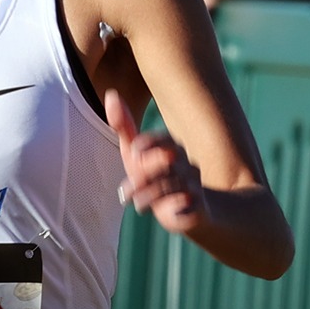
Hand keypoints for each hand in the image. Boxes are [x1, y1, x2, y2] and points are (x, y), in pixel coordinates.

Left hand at [106, 90, 207, 234]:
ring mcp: (193, 186)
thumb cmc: (159, 177)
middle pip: (167, 159)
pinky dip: (180, 212)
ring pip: (171, 185)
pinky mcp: (198, 209)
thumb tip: (111, 94)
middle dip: (145, 171)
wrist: (195, 210)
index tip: (133, 154)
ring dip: (148, 195)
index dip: (145, 146)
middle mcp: (185, 164)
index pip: (160, 139)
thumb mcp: (137, 155)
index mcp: (171, 147)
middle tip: (127, 188)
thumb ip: (124, 127)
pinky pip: (191, 208)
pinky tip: (170, 214)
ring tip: (134, 203)